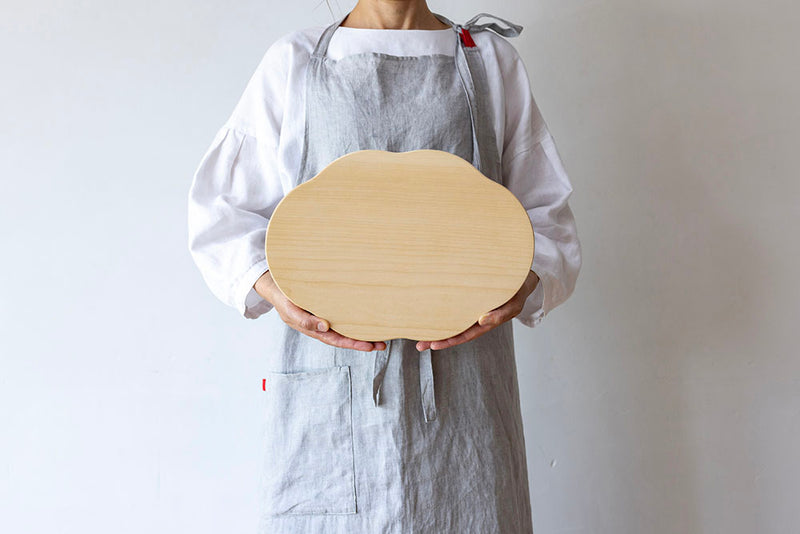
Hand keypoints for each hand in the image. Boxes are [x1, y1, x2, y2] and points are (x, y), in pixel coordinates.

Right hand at [254, 270, 386, 351]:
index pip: (335, 339)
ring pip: (345, 327)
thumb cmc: (281, 295)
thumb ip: (304, 319)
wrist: (273, 282)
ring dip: (362, 332)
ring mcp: (323, 316)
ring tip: (380, 337)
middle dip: (362, 342)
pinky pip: (343, 315)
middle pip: (344, 336)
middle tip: (381, 345)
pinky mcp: (326, 305)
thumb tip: (326, 327)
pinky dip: (355, 319)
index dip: (352, 343)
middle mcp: (320, 324)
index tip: (368, 345)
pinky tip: (367, 319)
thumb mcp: (288, 309)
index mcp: (312, 328)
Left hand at [415, 270, 539, 351]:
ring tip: (418, 332)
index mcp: (484, 322)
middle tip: (419, 345)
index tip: (434, 345)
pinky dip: (441, 309)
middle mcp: (475, 317)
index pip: (464, 335)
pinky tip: (428, 310)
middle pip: (454, 331)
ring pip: (451, 319)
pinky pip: (453, 305)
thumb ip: (499, 314)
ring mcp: (471, 307)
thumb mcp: (512, 304)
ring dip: (436, 326)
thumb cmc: (517, 291)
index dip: (449, 341)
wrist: (521, 276)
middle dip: (437, 338)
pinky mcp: (468, 296)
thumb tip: (481, 321)